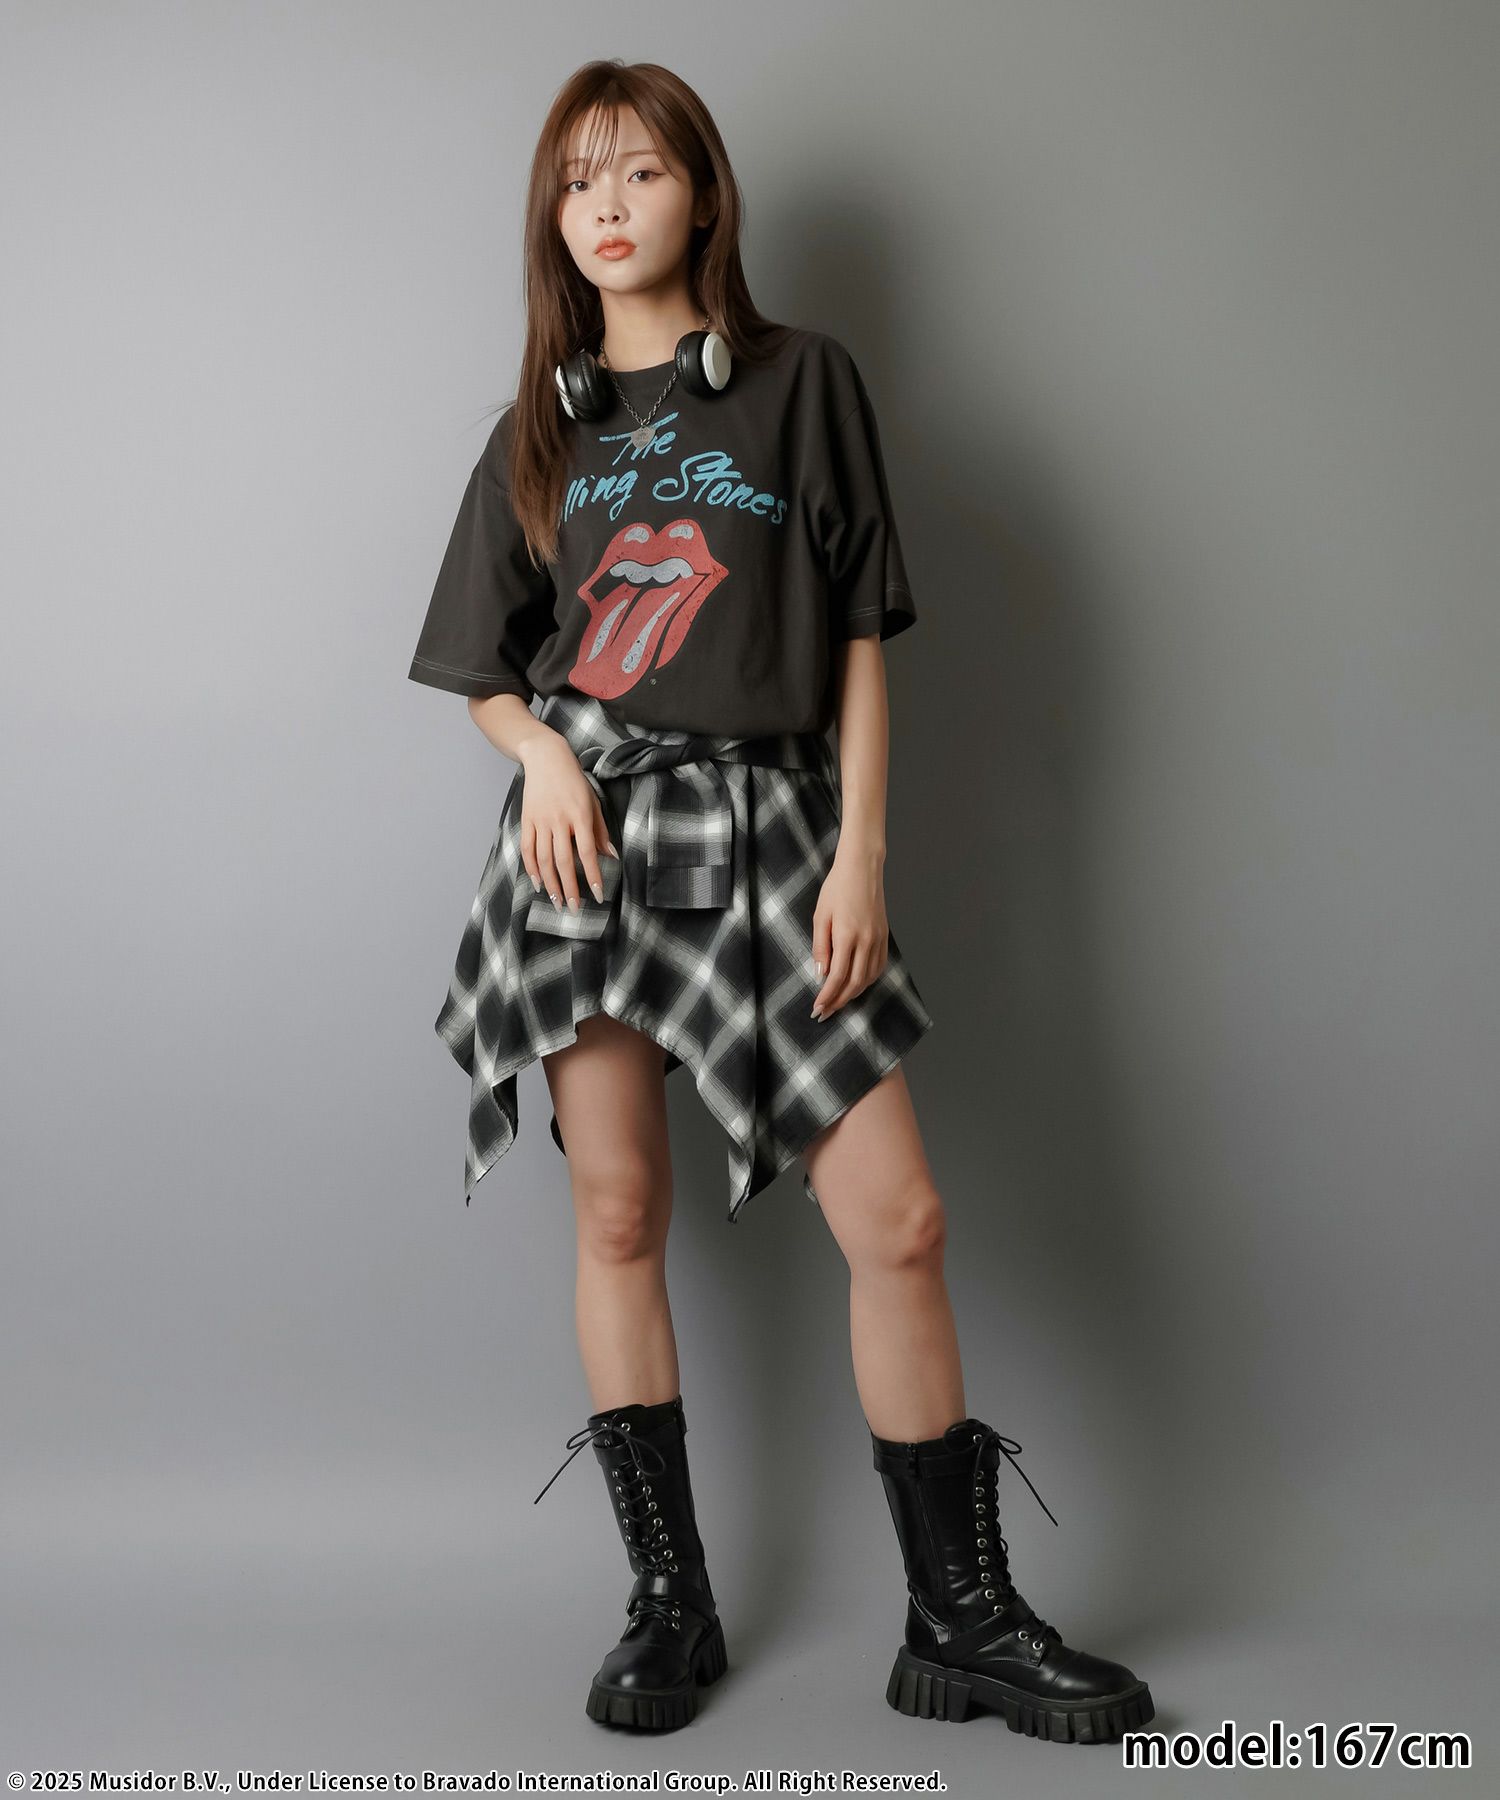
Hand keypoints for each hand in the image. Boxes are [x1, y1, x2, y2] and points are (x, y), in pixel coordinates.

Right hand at [517, 732, 618, 910]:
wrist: (546, 758)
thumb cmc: (575, 781)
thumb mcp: (593, 801)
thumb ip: (601, 831)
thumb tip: (611, 856)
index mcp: (580, 815)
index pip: (588, 852)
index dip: (592, 875)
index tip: (598, 895)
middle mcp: (559, 820)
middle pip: (563, 861)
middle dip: (570, 887)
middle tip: (574, 908)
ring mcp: (540, 820)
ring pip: (544, 859)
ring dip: (550, 883)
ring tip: (557, 902)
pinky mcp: (527, 820)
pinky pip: (527, 849)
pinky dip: (531, 868)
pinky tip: (538, 883)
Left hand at [810, 841, 889, 1019]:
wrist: (862, 868)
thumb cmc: (837, 888)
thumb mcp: (820, 915)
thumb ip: (821, 947)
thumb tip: (821, 973)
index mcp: (847, 935)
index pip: (838, 976)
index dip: (827, 996)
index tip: (818, 1008)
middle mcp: (867, 940)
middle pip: (855, 982)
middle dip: (840, 1001)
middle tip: (826, 1013)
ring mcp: (879, 939)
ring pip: (869, 977)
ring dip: (854, 993)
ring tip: (839, 1002)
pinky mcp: (885, 936)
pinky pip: (879, 966)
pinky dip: (868, 980)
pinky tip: (857, 985)